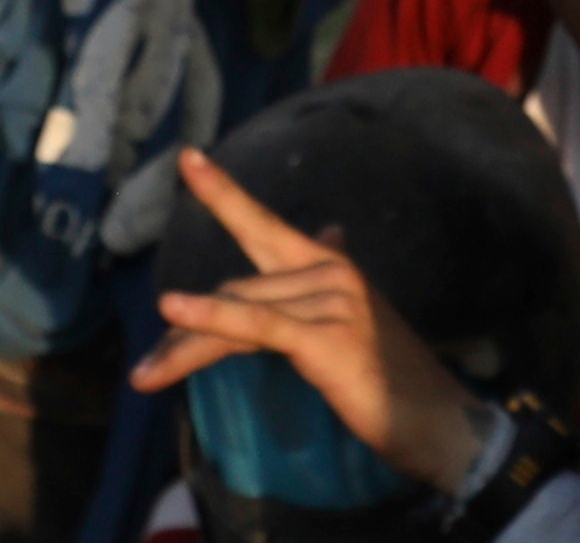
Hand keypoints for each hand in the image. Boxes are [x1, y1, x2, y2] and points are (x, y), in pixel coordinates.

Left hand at [127, 150, 492, 492]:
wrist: (436, 421)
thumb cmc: (390, 376)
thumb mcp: (350, 321)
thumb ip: (323, 282)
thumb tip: (327, 232)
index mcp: (329, 265)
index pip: (264, 223)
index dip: (223, 192)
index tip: (188, 159)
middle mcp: (329, 271)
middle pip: (234, 287)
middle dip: (185, 330)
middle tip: (145, 371)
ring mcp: (330, 301)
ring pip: (237, 312)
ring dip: (185, 347)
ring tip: (144, 376)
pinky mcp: (325, 337)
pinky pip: (256, 325)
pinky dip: (212, 317)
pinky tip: (175, 311)